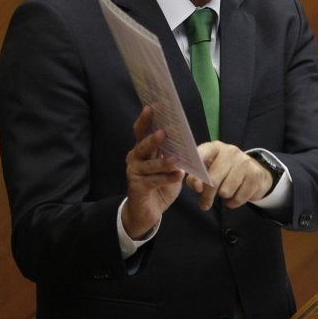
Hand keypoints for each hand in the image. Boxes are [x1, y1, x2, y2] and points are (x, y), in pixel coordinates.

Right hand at [121, 106, 183, 238]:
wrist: (146, 212)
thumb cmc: (159, 184)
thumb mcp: (167, 166)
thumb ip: (171, 152)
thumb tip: (183, 137)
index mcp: (142, 149)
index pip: (141, 130)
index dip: (145, 119)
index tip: (151, 107)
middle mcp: (135, 158)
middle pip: (142, 145)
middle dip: (152, 139)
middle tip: (163, 133)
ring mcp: (134, 173)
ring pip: (149, 165)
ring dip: (164, 162)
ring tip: (176, 160)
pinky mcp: (138, 187)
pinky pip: (154, 181)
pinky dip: (167, 178)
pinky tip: (179, 176)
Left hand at [185, 141, 272, 210]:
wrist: (254, 171)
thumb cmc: (225, 171)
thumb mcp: (210, 169)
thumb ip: (197, 177)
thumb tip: (197, 187)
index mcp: (215, 147)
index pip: (202, 156)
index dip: (196, 173)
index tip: (196, 187)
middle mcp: (230, 151)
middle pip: (214, 180)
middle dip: (207, 196)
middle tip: (204, 204)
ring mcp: (244, 162)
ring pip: (226, 191)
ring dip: (223, 197)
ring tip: (225, 192)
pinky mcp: (255, 175)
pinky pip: (238, 198)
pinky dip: (233, 203)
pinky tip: (234, 195)